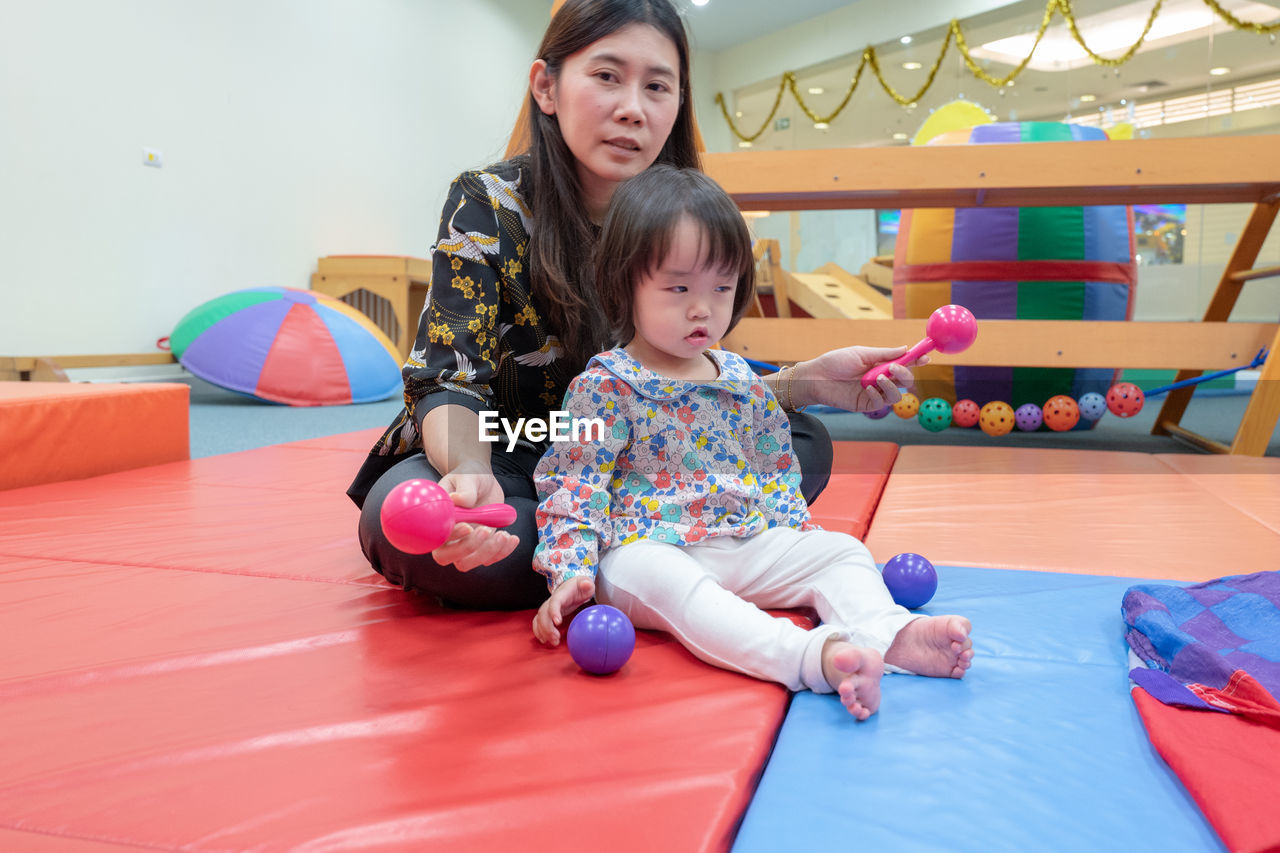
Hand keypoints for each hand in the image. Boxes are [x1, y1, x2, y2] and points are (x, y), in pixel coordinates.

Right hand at [430, 463, 518, 571]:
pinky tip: (512, 538)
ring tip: (504, 534)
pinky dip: (502, 552)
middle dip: (468, 549)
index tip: (467, 527)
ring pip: (467, 563)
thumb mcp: (467, 477)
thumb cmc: (468, 475)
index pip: (436, 538)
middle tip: (486, 531)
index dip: (450, 538)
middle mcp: (445, 536)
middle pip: (447, 557)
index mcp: (436, 520)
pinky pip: (488, 559)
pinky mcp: (480, 546)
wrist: (480, 479)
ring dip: (487, 552)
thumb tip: (457, 499)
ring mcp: (463, 544)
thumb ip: (464, 489)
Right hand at [532, 576, 596, 645]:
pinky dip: (538, 631)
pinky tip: (544, 640)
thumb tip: (586, 584)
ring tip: (553, 642)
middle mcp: (551, 601)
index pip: (555, 602)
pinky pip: (538, 622)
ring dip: (543, 632)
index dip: (554, 611)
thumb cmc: (578, 586)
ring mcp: (548, 607)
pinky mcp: (547, 613)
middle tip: (556, 639)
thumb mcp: (585, 582)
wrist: (571, 585)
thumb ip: (586, 583)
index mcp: (561, 594)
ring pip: (539, 619)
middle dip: (547, 627)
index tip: (557, 622)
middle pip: (543, 614)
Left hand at [795, 346, 929, 412]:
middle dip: (905, 374)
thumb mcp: (861, 353)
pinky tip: (867, 388)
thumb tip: (905, 348)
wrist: (815, 377)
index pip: (904, 363)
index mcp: (881, 364)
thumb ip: (884, 354)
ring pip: (896, 395)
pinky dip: (877, 395)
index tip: (926, 356)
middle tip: (896, 368)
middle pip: (904, 381)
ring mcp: (874, 393)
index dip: (916, 360)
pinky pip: (880, 404)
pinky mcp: (865, 405)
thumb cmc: (835, 362)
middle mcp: (880, 379)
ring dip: (891, 386)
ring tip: (878, 378)